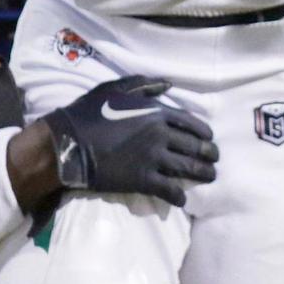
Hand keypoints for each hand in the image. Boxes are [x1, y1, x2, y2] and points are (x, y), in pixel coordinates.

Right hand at [43, 76, 217, 207]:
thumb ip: (144, 85)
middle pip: (195, 148)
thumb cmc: (89, 112)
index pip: (191, 123)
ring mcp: (153, 159)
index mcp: (157, 112)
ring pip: (187, 169)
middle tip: (214, 161)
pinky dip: (179, 196)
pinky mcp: (143, 181)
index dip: (204, 133)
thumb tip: (169, 84)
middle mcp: (161, 136)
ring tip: (209, 178)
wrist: (69, 143)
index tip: (209, 139)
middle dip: (209, 155)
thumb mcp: (115, 88)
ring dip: (202, 175)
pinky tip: (182, 199)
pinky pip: (169, 190)